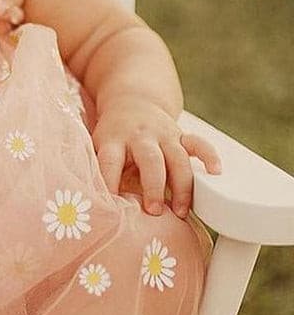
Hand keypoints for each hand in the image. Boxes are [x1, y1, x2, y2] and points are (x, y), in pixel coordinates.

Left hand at [91, 98, 221, 218]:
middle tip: (154, 211)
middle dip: (154, 186)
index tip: (112, 206)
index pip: (110, 161)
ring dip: (181, 185)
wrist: (131, 102)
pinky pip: (199, 143)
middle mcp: (140, 136)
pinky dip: (209, 157)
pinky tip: (216, 173)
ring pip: (177, 157)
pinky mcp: (181, 135)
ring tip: (181, 211)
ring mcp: (164, 134)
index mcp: (114, 140)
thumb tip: (100, 208)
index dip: (110, 182)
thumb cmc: (112, 138)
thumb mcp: (98, 150)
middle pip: (150, 160)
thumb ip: (101, 173)